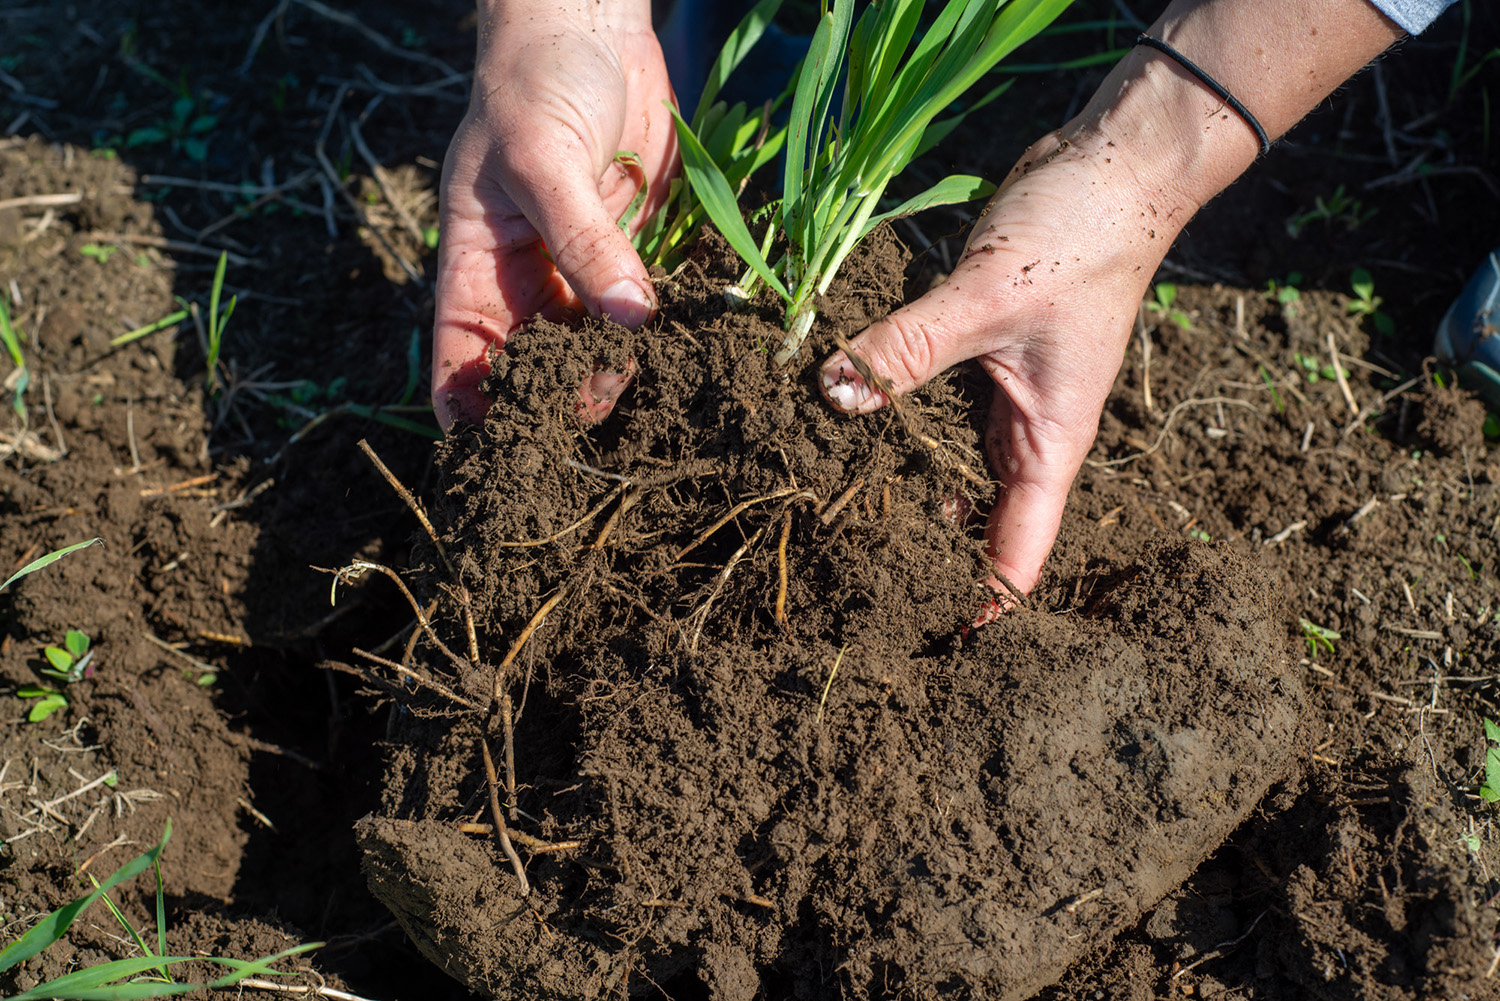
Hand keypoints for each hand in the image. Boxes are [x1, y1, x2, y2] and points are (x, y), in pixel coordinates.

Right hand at [432, 2, 675, 427]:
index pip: (462, 354)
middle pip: (540, 365)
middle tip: (601, 419)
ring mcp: (587, 271)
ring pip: (601, 346)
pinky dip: (673, 332)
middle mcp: (531, 281)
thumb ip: (583, 239)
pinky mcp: (641, 254)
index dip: (470, 408)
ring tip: (658, 399)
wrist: (590, 27)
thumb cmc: (534, 83)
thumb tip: (629, 317)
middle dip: (564, 399)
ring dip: (626, 373)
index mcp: (478, 264)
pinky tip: (696, 357)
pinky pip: (654, 307)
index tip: (493, 454)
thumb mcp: (542, 159)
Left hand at [816, 37, 1264, 598]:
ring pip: (946, 464)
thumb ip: (905, 349)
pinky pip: (929, 406)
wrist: (1111, 167)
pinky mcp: (977, 355)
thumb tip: (832, 394)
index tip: (926, 643)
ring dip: (900, 487)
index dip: (977, 605)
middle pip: (976, 520)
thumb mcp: (987, 300)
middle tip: (847, 583)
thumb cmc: (1078, 240)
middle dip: (925, 553)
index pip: (1016, 553)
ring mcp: (1001, 394)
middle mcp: (1025, 431)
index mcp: (1048, 444)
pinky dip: (892, 420)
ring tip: (827, 520)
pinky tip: (838, 427)